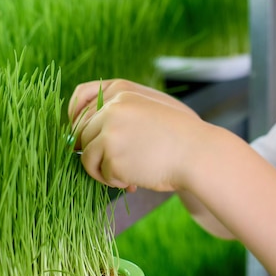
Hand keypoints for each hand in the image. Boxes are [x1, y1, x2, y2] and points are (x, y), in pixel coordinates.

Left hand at [68, 79, 207, 191]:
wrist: (197, 153)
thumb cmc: (176, 137)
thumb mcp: (147, 111)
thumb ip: (119, 114)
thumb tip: (79, 135)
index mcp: (121, 94)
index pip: (82, 107)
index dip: (78, 126)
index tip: (79, 142)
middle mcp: (112, 111)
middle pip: (82, 134)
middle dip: (91, 152)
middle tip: (108, 166)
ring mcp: (111, 134)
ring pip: (87, 156)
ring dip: (101, 170)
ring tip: (122, 177)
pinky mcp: (113, 158)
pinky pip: (103, 174)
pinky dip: (115, 181)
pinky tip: (133, 181)